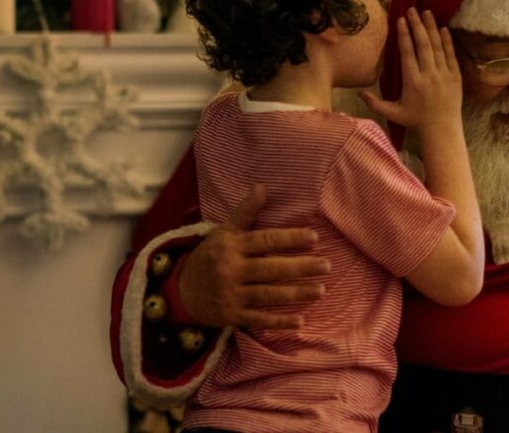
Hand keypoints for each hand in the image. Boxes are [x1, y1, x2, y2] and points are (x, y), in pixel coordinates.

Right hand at [177, 184, 329, 329]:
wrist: (181, 290)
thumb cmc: (210, 256)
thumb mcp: (223, 231)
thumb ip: (245, 212)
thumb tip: (262, 187)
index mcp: (231, 247)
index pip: (265, 241)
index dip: (290, 239)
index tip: (314, 238)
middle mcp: (231, 270)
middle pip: (271, 269)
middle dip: (301, 267)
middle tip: (327, 266)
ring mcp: (231, 295)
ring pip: (268, 295)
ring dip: (297, 294)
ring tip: (321, 289)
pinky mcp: (231, 317)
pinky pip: (258, 320)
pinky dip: (279, 322)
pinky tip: (300, 321)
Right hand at [360, 7, 461, 133]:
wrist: (442, 129)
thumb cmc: (415, 121)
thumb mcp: (393, 113)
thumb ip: (375, 104)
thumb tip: (358, 93)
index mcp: (412, 82)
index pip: (408, 53)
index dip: (404, 35)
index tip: (401, 20)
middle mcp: (429, 75)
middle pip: (422, 45)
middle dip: (417, 25)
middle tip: (412, 9)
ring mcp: (444, 75)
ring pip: (437, 47)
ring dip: (431, 28)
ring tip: (427, 12)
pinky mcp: (455, 76)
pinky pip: (450, 55)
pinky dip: (446, 41)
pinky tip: (442, 29)